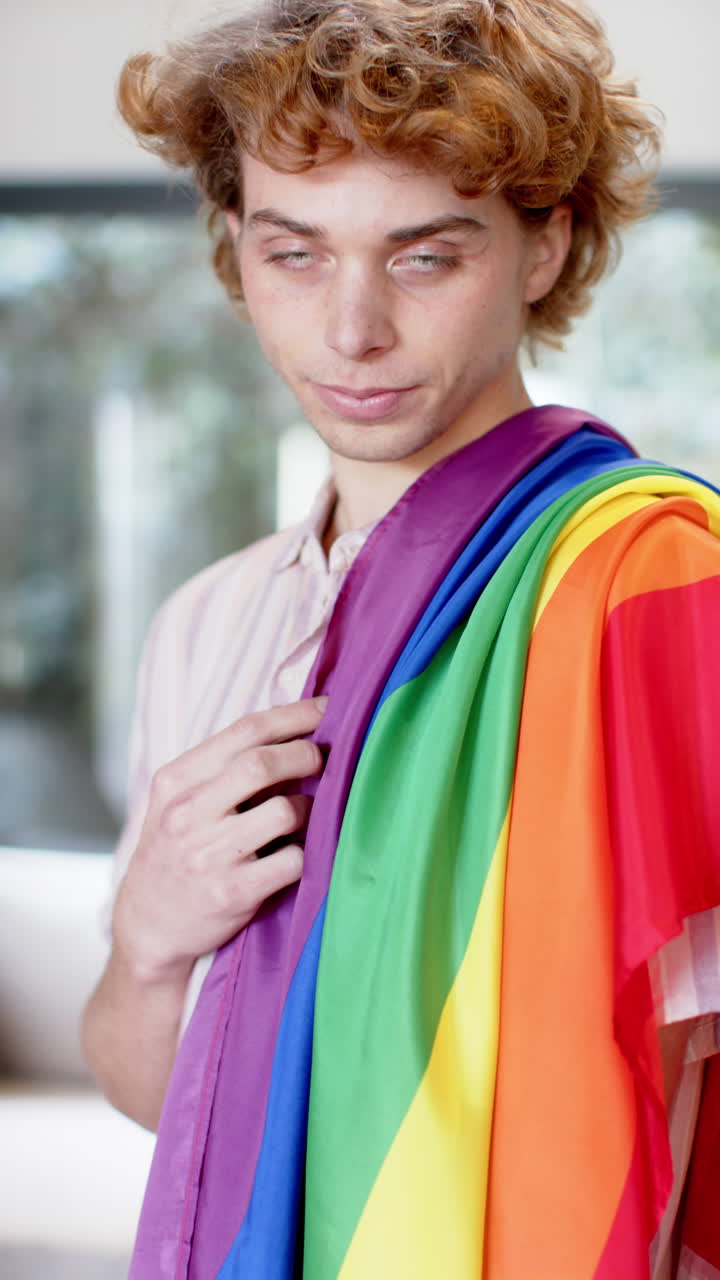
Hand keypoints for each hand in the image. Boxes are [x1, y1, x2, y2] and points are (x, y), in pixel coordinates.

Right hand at [111, 697, 326, 983]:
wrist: (147, 925)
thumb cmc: (174, 853)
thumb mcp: (178, 801)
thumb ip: (222, 768)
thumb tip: (293, 732)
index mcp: (176, 780)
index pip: (245, 731)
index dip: (295, 715)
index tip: (327, 708)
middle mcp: (187, 813)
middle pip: (263, 765)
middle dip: (307, 755)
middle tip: (325, 758)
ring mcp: (209, 854)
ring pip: (284, 812)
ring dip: (310, 808)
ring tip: (307, 813)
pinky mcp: (232, 892)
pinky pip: (293, 860)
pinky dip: (309, 852)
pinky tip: (303, 851)